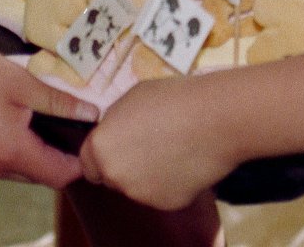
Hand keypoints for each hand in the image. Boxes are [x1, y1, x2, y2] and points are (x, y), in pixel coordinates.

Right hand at [0, 42, 97, 187]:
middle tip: (52, 127)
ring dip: (16, 152)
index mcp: (11, 151)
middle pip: (31, 175)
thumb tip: (91, 113)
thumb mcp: (19, 81)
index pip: (57, 176)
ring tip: (17, 119)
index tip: (82, 146)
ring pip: (4, 169)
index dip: (75, 164)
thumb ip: (57, 101)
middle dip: (46, 156)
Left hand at [80, 78, 235, 210]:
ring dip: (148, 175)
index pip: (88, 163)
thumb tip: (117, 132)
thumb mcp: (132, 98)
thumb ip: (116, 122)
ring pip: (137, 187)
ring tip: (173, 149)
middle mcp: (115, 176)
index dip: (105, 153)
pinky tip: (186, 161)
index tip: (121, 144)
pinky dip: (171, 183)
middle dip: (126, 164)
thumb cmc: (173, 99)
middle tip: (150, 145)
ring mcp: (140, 194)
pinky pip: (162, 194)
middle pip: (112, 177)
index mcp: (100, 148)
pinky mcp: (166, 204)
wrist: (214, 119)